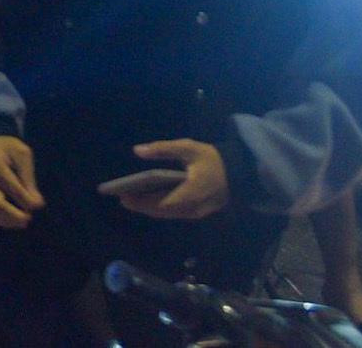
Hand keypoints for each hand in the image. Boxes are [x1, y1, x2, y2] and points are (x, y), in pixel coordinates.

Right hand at [0, 135, 43, 228]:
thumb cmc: (7, 150)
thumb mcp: (22, 155)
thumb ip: (29, 179)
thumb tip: (36, 205)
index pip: (11, 189)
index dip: (28, 201)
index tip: (39, 204)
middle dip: (15, 217)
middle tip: (28, 217)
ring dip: (7, 221)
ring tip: (20, 216)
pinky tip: (7, 216)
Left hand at [108, 138, 228, 219]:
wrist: (239, 172)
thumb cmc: (211, 158)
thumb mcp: (188, 147)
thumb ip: (163, 149)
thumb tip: (138, 151)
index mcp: (192, 192)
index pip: (163, 202)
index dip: (143, 202)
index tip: (124, 197)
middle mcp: (194, 207)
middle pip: (163, 211)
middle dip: (142, 206)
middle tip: (123, 198)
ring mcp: (197, 212)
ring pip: (169, 214)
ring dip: (150, 208)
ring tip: (131, 199)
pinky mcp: (198, 212)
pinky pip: (175, 213)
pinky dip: (160, 207)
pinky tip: (149, 199)